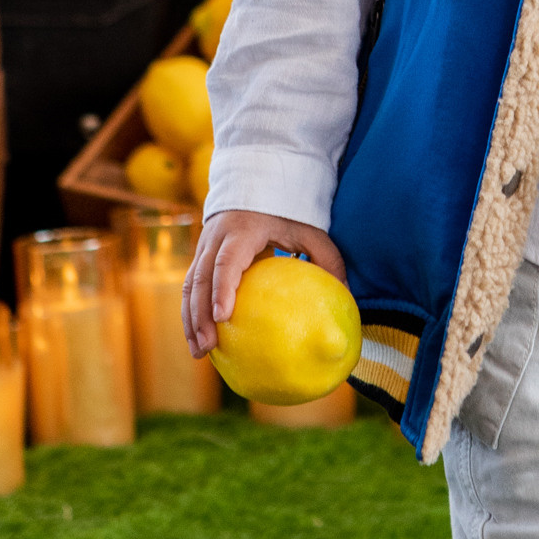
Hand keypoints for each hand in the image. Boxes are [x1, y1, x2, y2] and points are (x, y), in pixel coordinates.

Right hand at [182, 210, 347, 357]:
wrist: (256, 185)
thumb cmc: (287, 212)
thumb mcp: (310, 230)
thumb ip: (328, 259)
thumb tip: (348, 296)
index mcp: (242, 231)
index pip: (227, 262)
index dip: (222, 288)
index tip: (223, 316)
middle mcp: (216, 239)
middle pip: (200, 279)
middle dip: (199, 316)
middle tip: (208, 348)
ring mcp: (204, 247)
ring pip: (189, 286)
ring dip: (190, 320)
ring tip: (199, 353)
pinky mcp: (200, 256)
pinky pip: (191, 287)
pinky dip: (191, 313)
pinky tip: (200, 340)